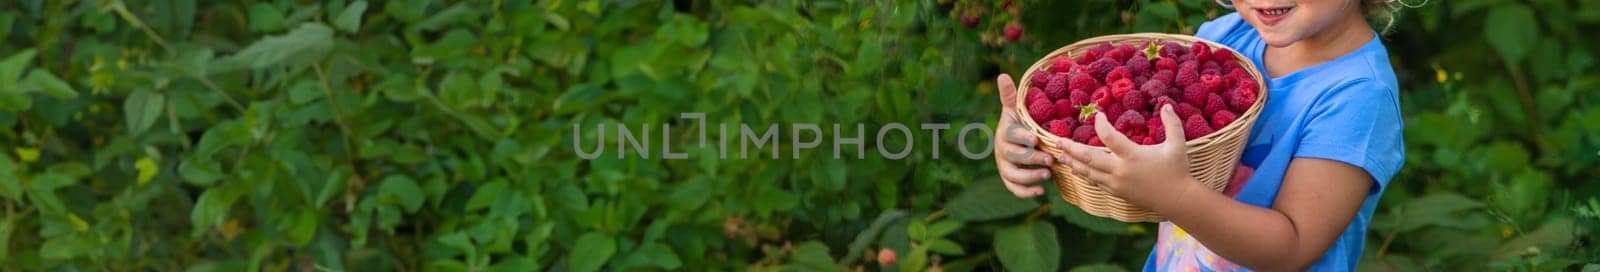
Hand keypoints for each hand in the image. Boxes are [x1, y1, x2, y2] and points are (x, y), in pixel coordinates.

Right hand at [993, 74, 1053, 197]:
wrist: (1018, 143)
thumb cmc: (1020, 125)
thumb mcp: (1016, 111)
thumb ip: (1010, 96)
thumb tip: (1002, 75)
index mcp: (1005, 133)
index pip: (1011, 135)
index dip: (1022, 137)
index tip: (1036, 139)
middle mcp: (1003, 151)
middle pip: (1013, 157)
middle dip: (1031, 159)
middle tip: (1049, 160)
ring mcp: (1005, 166)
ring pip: (1013, 175)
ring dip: (1030, 176)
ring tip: (1048, 175)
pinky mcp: (1010, 179)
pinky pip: (1014, 188)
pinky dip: (1026, 192)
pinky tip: (1042, 191)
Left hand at [1057, 104, 1198, 209]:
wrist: (1176, 199)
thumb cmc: (1177, 169)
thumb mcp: (1178, 145)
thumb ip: (1173, 124)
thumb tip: (1167, 105)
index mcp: (1132, 156)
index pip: (1109, 137)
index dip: (1100, 124)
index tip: (1097, 115)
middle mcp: (1120, 170)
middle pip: (1089, 158)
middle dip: (1072, 149)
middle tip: (1058, 141)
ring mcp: (1115, 183)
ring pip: (1088, 172)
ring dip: (1073, 162)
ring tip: (1060, 155)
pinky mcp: (1115, 192)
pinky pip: (1095, 182)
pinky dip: (1084, 174)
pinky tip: (1076, 168)